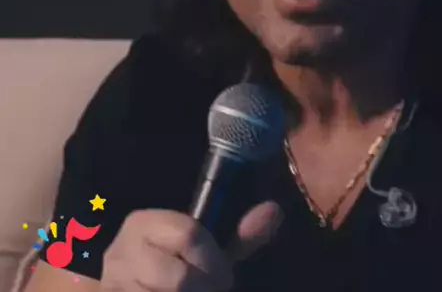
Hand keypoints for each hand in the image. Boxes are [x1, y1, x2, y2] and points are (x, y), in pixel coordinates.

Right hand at [101, 201, 282, 290]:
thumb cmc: (171, 266)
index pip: (189, 234)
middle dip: (204, 290)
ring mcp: (114, 284)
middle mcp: (121, 252)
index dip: (214, 261)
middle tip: (210, 291)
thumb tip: (274, 210)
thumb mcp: (203, 250)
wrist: (124, 287)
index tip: (225, 276)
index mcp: (143, 223)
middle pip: (179, 278)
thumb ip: (240, 236)